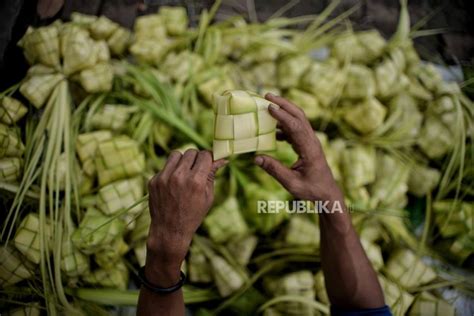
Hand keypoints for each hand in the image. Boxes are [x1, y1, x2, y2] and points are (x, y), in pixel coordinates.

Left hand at [145, 150, 226, 285]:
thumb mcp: (208, 197)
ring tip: (184, 173)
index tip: (209, 162)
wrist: (169, 230)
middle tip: (197, 168)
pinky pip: (165, 166)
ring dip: (182, 160)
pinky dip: (171, 171)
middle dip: (196, 158)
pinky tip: (173, 185)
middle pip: (191, 152)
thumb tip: (221, 159)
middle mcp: (179, 177)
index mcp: (196, 182)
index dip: (209, 158)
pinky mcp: (154, 181)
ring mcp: (164, 178)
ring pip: (176, 154)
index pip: (205, 155)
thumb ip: (212, 175)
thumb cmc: (193, 215)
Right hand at [255, 93, 340, 201]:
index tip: (269, 107)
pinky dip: (283, 125)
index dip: (282, 116)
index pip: (296, 127)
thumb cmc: (311, 189)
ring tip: (267, 105)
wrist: (327, 193)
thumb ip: (274, 170)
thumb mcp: (291, 183)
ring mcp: (310, 141)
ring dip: (284, 111)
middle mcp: (311, 141)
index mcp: (309, 149)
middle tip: (267, 95)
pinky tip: (272, 130)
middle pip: (299, 116)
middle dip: (283, 104)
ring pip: (298, 119)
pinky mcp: (307, 144)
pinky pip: (295, 129)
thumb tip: (256, 157)